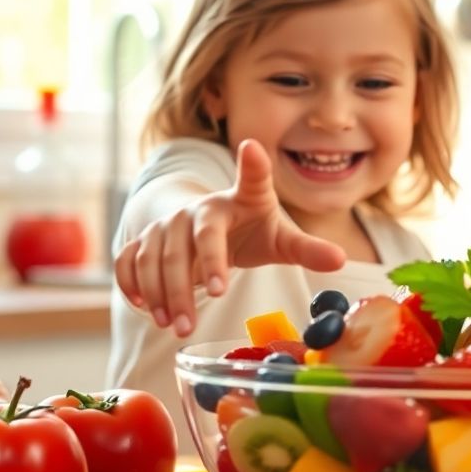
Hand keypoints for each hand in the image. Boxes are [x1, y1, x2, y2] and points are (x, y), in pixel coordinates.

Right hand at [114, 139, 346, 335]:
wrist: (211, 223)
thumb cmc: (251, 229)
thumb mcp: (280, 238)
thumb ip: (306, 248)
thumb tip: (341, 260)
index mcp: (234, 201)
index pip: (246, 184)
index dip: (251, 166)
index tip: (252, 146)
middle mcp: (195, 210)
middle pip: (187, 243)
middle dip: (186, 283)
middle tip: (192, 322)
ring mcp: (165, 224)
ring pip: (152, 256)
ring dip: (160, 292)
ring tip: (173, 325)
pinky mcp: (144, 241)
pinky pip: (129, 260)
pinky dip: (131, 284)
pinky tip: (145, 308)